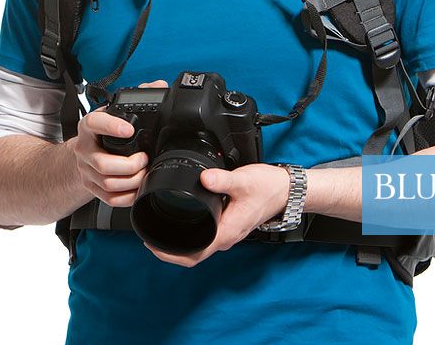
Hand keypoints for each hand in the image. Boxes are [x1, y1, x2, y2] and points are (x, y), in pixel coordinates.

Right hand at [66, 80, 167, 207]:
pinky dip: (127, 196)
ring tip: (144, 172)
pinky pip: (109, 199)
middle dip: (129, 165)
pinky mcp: (91, 187)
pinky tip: (137, 187)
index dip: (111, 126)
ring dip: (131, 181)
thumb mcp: (114, 111)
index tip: (129, 129)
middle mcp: (84, 149)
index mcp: (89, 127)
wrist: (83, 151)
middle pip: (102, 163)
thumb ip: (137, 96)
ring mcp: (86, 170)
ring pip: (107, 183)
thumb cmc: (102, 131)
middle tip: (144, 159)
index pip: (94, 123)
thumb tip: (158, 86)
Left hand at [143, 163, 292, 267]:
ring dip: (178, 244)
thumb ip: (222, 180)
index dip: (170, 254)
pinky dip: (189, 236)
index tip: (152, 245)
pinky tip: (180, 224)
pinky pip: (205, 237)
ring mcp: (227, 233)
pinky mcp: (228, 225)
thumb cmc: (268, 188)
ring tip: (159, 232)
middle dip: (168, 251)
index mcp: (226, 232)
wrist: (286, 190)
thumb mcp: (243, 181)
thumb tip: (204, 178)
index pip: (193, 254)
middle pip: (192, 255)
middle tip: (149, 239)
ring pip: (198, 246)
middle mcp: (226, 237)